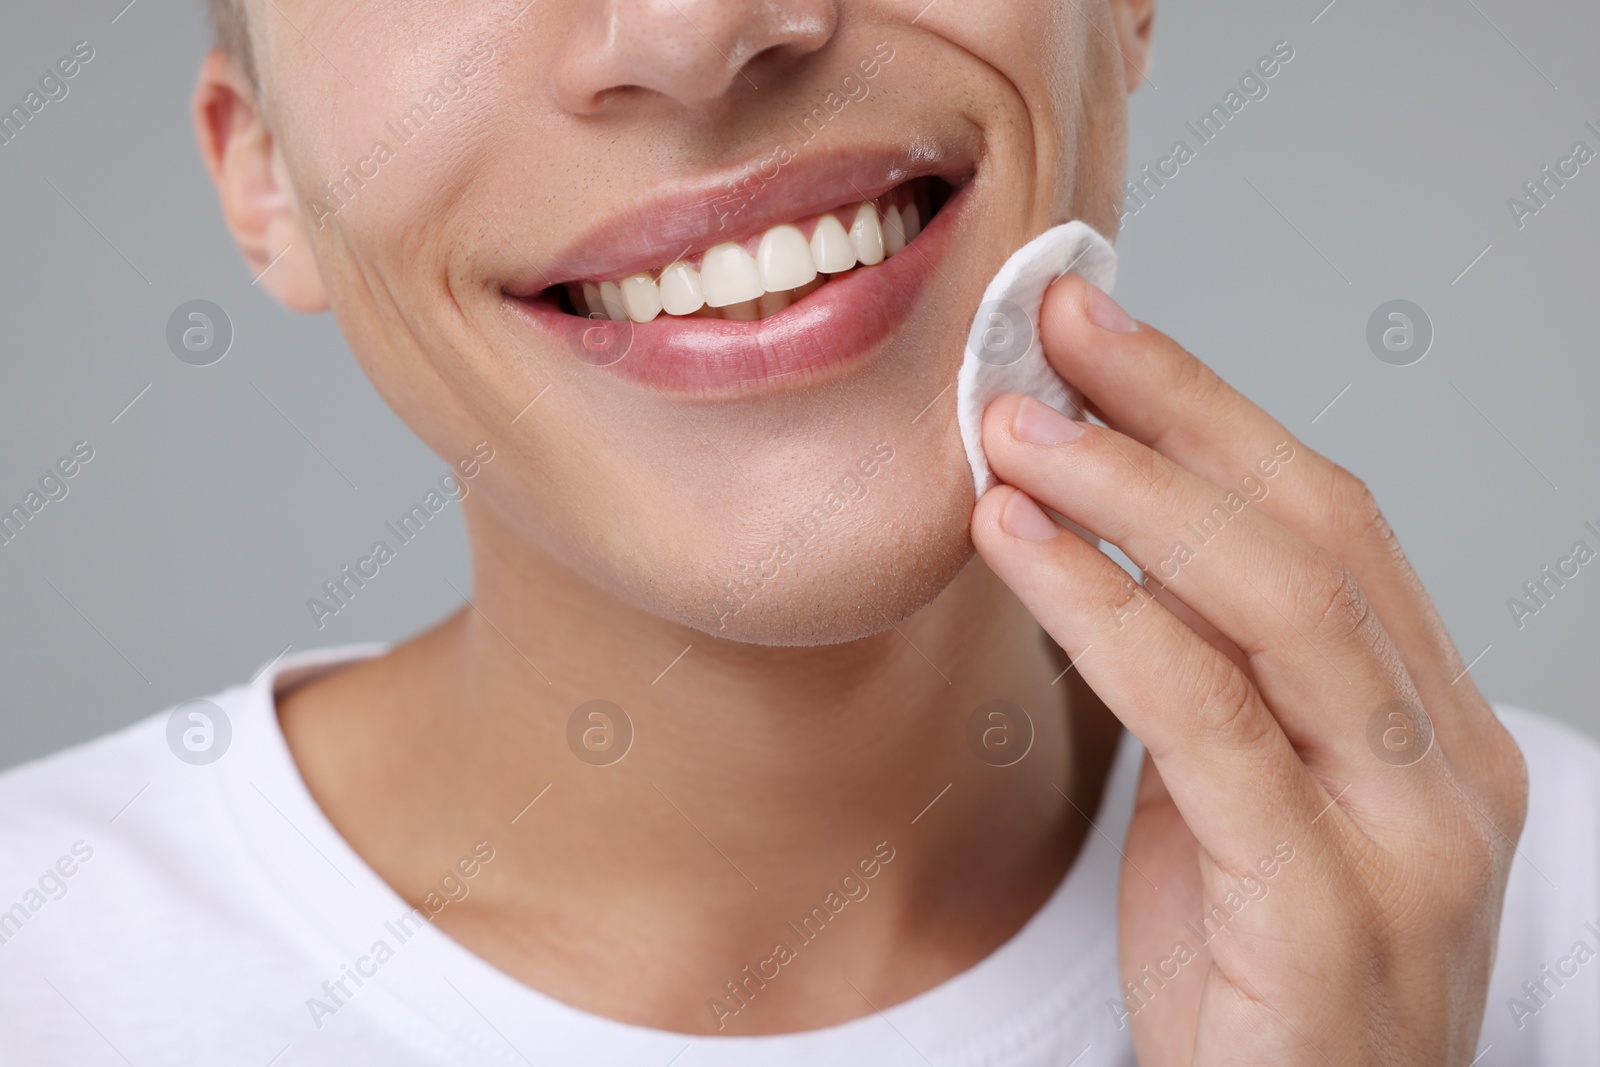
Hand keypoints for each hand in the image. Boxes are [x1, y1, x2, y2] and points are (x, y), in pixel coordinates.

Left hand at [969, 276, 1528, 1065]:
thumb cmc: (1256, 989)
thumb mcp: (1237, 809)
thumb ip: (1210, 682)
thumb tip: (1110, 541)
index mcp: (1430, 729)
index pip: (1329, 521)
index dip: (1211, 409)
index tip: (1101, 334)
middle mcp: (1444, 768)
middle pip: (1315, 530)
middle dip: (1175, 411)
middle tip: (1051, 332)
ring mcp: (1404, 839)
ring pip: (1277, 602)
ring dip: (1130, 490)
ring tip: (1015, 425)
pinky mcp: (1327, 907)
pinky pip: (1209, 719)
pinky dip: (1105, 609)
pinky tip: (1022, 542)